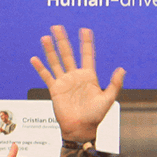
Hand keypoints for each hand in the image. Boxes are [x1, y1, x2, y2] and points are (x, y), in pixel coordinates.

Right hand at [30, 26, 124, 142]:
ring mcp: (64, 82)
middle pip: (68, 53)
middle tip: (57, 26)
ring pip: (56, 61)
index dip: (86, 42)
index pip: (86, 54)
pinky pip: (46, 76)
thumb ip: (114, 84)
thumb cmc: (96, 116)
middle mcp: (75, 76)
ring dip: (50, 49)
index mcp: (89, 76)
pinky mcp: (55, 89)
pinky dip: (40, 67)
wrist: (81, 129)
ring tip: (45, 37)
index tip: (84, 29)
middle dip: (63, 39)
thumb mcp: (108, 99)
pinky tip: (35, 59)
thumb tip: (122, 69)